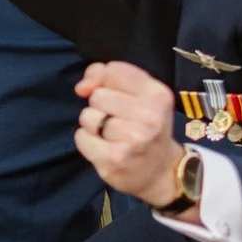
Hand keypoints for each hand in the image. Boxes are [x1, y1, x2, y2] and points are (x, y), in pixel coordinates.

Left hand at [75, 59, 183, 204]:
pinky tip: (105, 148)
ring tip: (113, 136)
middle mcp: (148, 116)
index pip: (112, 70)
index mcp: (157, 94)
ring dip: (94, 125)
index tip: (116, 95)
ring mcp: (132, 140)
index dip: (105, 81)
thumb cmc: (146, 126)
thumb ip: (107, 77)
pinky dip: (88, 142)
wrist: (161, 171)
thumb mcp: (140, 94)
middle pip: (97, 95)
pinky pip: (81, 137)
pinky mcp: (113, 159)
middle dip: (102, 107)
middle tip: (120, 121)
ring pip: (87, 116)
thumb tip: (82, 87)